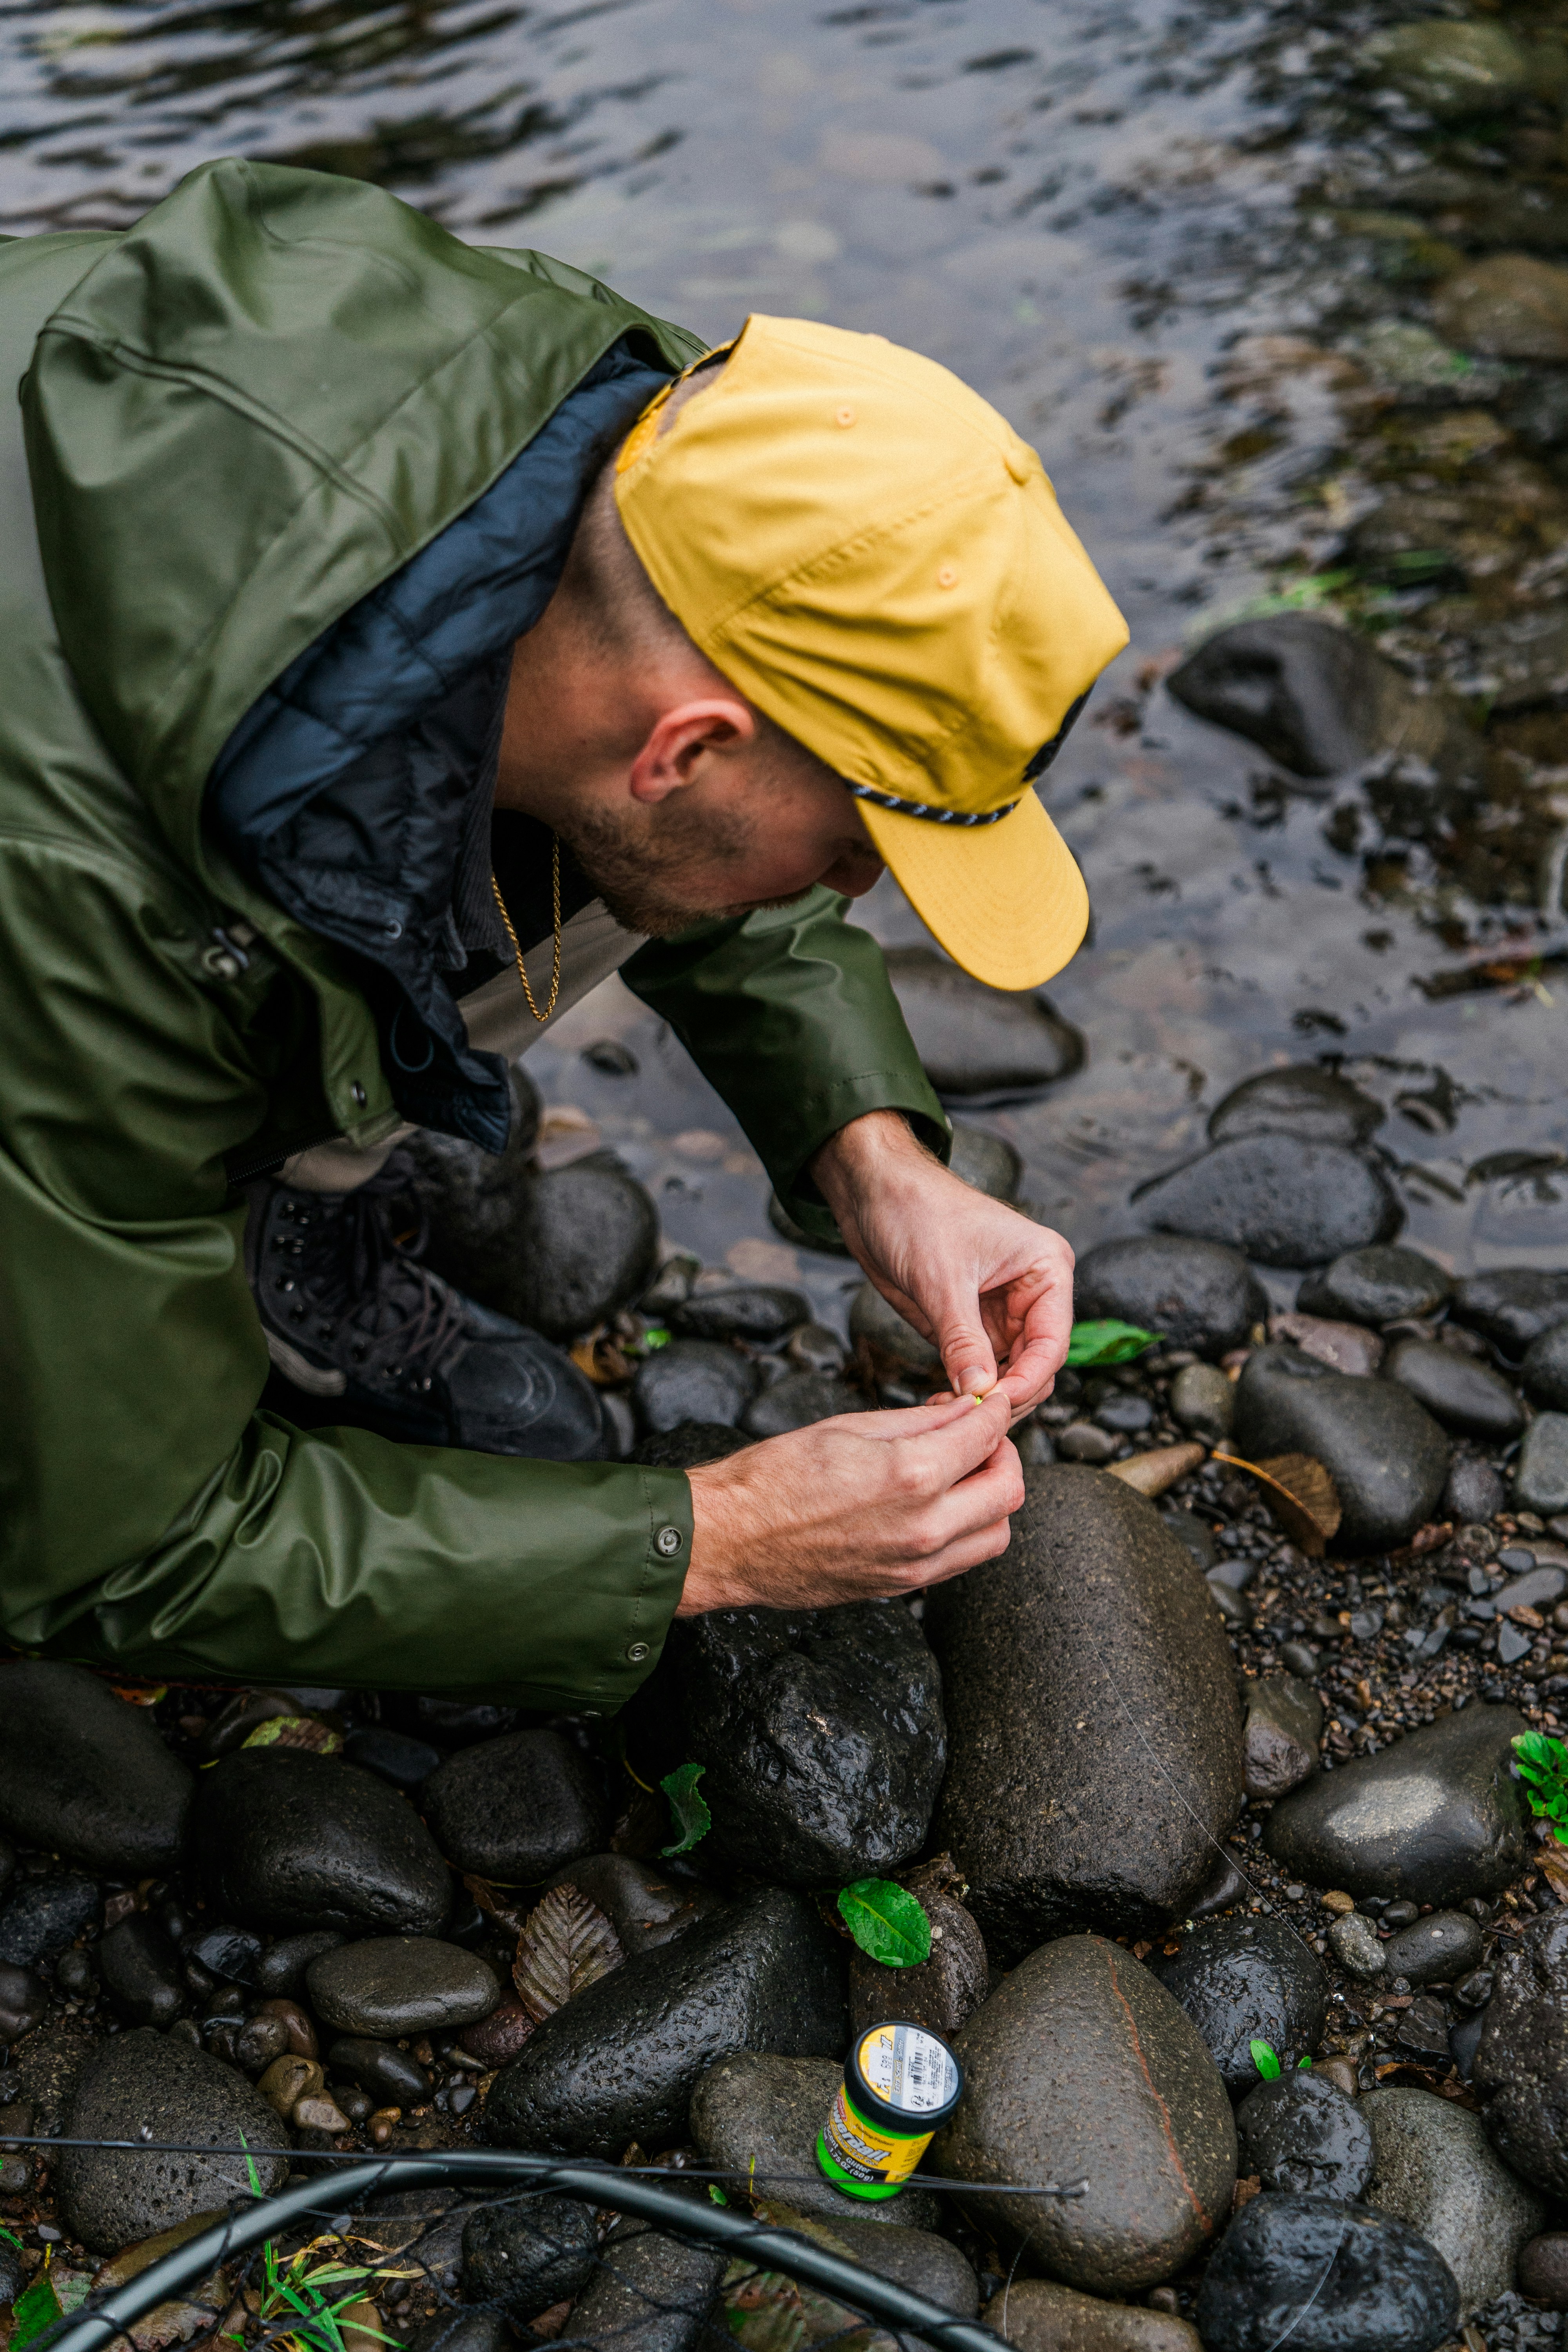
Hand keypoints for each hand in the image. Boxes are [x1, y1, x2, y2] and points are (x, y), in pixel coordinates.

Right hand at [681, 1392, 1022, 1613]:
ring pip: (996, 1534)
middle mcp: (925, 1527)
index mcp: (912, 1475)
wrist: (729, 1541)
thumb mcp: (850, 1427)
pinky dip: (967, 1528)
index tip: (991, 1399)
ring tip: (963, 1472)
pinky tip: (939, 1504)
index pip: (987, 1435)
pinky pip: (962, 1559)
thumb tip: (965, 1409)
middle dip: (1003, 1453)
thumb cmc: (774, 1477)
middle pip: (1008, 1490)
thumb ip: (920, 1421)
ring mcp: (916, 1566)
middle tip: (980, 1435)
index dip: (996, 1408)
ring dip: (991, 1498)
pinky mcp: (903, 1588)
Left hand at [811, 1110, 1074, 1416]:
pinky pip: (980, 1369)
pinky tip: (939, 1403)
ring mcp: (1003, 1311)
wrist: (874, 1192)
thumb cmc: (916, 1211)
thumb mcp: (941, 1279)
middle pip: (1037, 1366)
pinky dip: (965, 1390)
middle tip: (967, 1421)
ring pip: (1010, 1374)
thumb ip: (963, 1340)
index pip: (1052, 1343)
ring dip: (984, 1399)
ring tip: (948, 1415)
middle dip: (1006, 1396)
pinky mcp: (973, 1324)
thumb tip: (979, 1394)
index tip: (993, 1408)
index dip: (1027, 1381)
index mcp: (1047, 1269)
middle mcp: (1033, 1293)